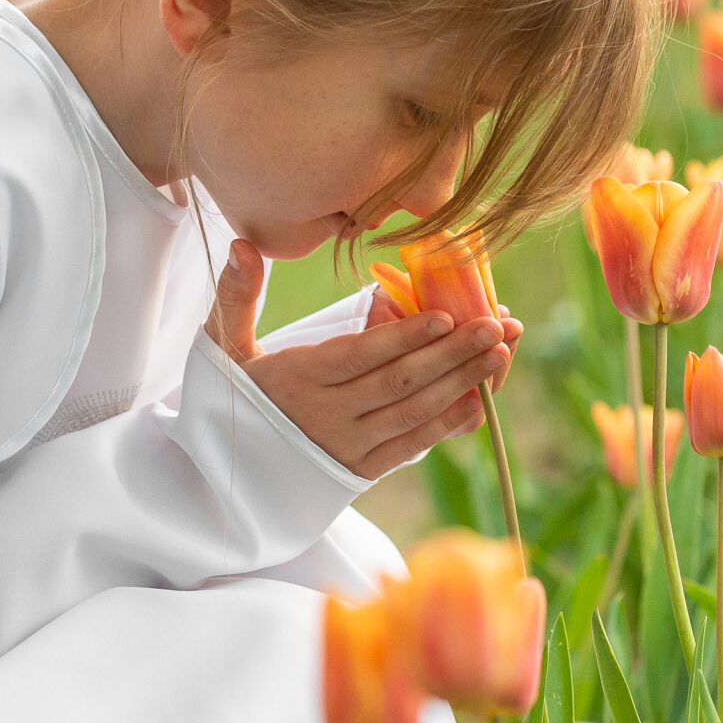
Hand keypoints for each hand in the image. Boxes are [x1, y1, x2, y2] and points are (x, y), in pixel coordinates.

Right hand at [206, 240, 516, 480]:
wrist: (223, 479)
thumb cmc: (227, 401)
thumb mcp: (221, 348)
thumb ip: (236, 295)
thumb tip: (243, 243)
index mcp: (296, 379)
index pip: (359, 356)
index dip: (403, 336)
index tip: (444, 314)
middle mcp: (326, 417)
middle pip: (398, 383)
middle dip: (452, 353)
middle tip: (496, 325)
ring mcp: (348, 447)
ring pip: (414, 412)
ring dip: (462, 382)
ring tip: (501, 351)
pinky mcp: (362, 471)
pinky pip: (414, 445)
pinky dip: (450, 422)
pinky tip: (482, 396)